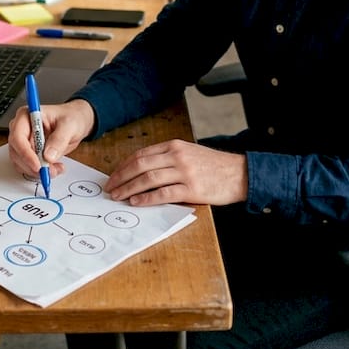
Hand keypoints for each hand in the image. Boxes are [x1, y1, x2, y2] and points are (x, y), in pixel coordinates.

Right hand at [8, 99, 95, 177]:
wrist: (76, 122)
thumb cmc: (71, 117)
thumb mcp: (69, 125)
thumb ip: (59, 139)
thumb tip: (48, 155)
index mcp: (26, 116)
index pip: (18, 137)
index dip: (25, 153)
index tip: (38, 165)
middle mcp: (21, 129)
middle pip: (16, 152)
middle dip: (33, 165)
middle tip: (51, 170)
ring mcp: (23, 142)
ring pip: (20, 162)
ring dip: (37, 171)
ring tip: (56, 168)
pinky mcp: (28, 153)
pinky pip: (28, 167)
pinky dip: (40, 172)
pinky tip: (54, 168)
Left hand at [104, 139, 246, 206]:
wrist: (239, 173)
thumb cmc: (214, 165)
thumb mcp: (190, 153)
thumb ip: (168, 158)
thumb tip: (142, 170)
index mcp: (174, 146)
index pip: (141, 154)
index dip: (123, 166)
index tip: (113, 176)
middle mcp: (177, 156)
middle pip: (140, 165)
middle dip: (121, 177)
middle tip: (110, 187)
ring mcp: (184, 172)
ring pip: (148, 179)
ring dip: (129, 188)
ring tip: (118, 196)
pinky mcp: (191, 189)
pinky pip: (163, 194)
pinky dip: (146, 198)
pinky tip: (136, 202)